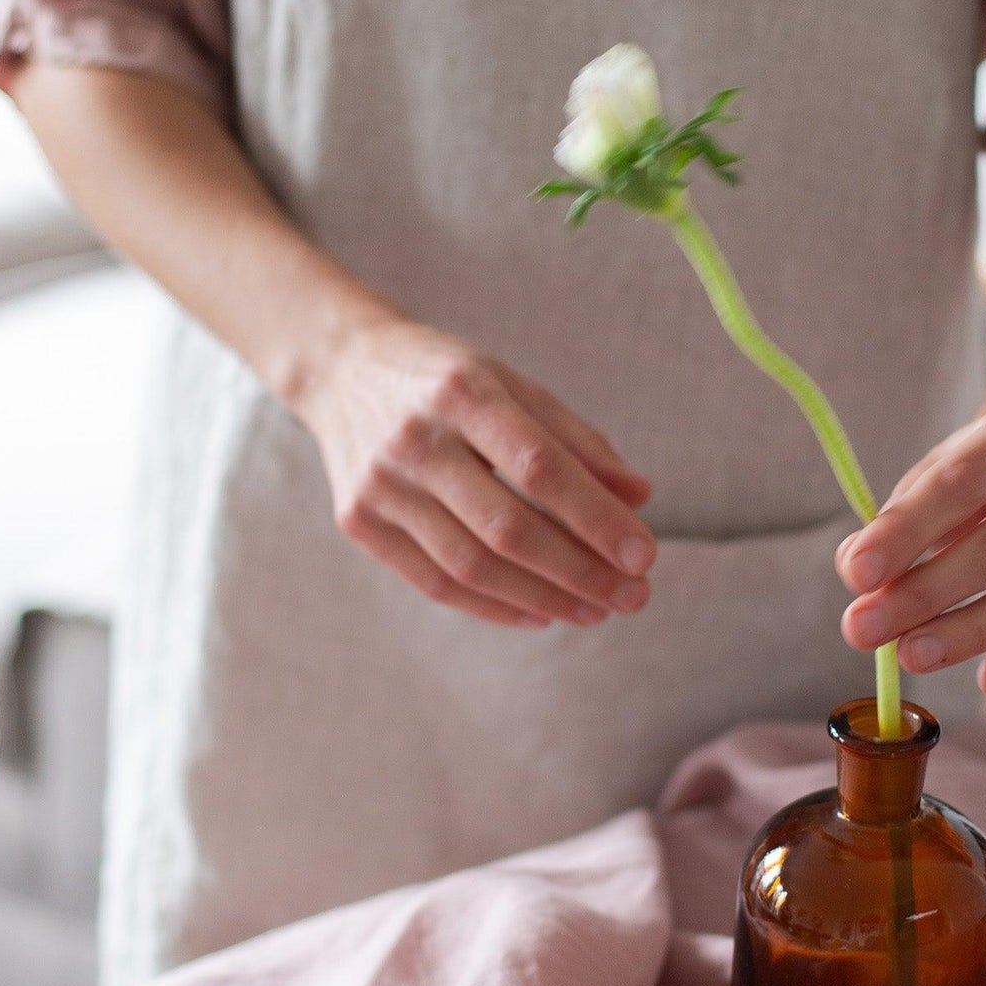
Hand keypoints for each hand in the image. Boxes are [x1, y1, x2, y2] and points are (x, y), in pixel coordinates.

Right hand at [302, 315, 655, 628]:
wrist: (342, 371)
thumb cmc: (446, 381)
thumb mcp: (512, 385)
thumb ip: (576, 441)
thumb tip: (639, 500)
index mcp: (464, 392)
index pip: (540, 467)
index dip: (596, 518)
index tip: (643, 556)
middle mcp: (416, 440)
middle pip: (508, 528)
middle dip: (580, 572)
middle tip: (633, 597)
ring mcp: (381, 486)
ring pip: (473, 566)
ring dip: (544, 599)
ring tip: (595, 611)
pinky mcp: (359, 522)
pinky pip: (436, 583)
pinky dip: (494, 607)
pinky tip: (540, 614)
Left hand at [835, 402, 985, 695]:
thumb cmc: (979, 485)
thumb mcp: (933, 482)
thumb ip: (895, 524)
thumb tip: (857, 574)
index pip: (959, 482)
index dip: (905, 532)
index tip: (855, 576)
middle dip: (925, 594)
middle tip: (862, 631)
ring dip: (971, 633)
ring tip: (910, 658)